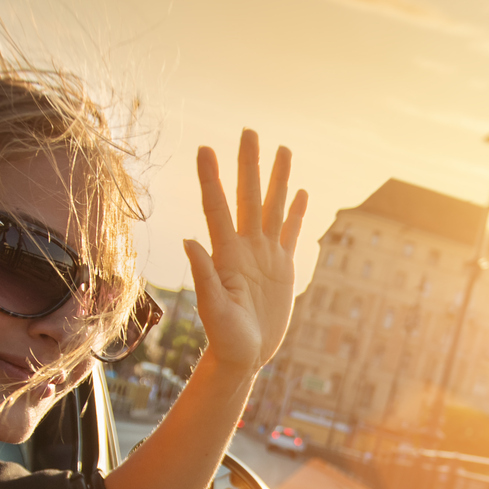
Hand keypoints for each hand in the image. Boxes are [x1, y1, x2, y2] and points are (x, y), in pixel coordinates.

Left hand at [184, 130, 305, 375]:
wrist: (243, 357)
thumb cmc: (225, 339)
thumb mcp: (214, 310)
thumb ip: (205, 276)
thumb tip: (189, 240)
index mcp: (227, 255)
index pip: (217, 208)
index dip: (211, 179)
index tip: (205, 149)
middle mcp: (245, 248)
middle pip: (248, 197)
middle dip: (249, 165)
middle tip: (248, 131)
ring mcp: (264, 256)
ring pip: (273, 209)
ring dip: (278, 180)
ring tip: (283, 149)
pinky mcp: (282, 269)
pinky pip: (290, 234)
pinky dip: (295, 213)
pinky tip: (299, 192)